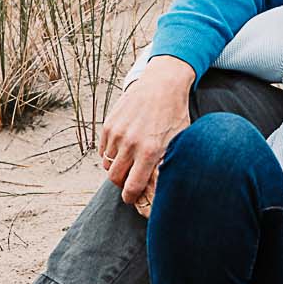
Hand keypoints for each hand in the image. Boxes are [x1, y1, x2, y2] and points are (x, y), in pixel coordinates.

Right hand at [97, 56, 194, 203]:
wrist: (161, 85)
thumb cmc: (174, 114)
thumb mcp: (179, 141)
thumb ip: (168, 164)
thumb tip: (161, 187)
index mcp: (150, 151)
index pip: (132, 187)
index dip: (131, 198)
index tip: (132, 198)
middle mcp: (130, 144)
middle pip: (115, 179)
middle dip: (122, 184)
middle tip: (130, 181)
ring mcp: (117, 134)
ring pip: (107, 165)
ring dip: (116, 168)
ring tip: (129, 162)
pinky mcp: (109, 125)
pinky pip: (103, 150)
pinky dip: (110, 154)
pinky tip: (124, 149)